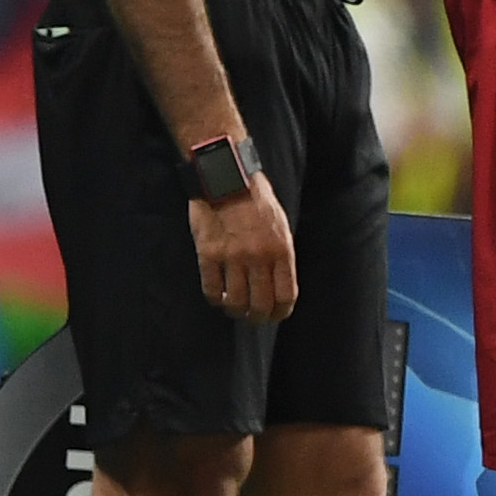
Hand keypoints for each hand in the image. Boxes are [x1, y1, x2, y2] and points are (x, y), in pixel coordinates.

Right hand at [191, 174, 297, 322]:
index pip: (286, 296)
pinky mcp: (209, 254)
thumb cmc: (255, 200)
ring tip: (233, 306)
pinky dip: (214, 298)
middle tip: (251, 316)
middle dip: (257, 317)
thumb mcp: (280, 225)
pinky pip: (211, 289)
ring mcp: (233, 257)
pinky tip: (217, 295)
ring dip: (234, 310)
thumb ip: (280, 255)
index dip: (280, 313)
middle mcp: (259, 257)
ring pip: (235, 302)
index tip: (274, 316)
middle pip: (261, 305)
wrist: (226, 178)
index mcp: (281, 250)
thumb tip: (278, 284)